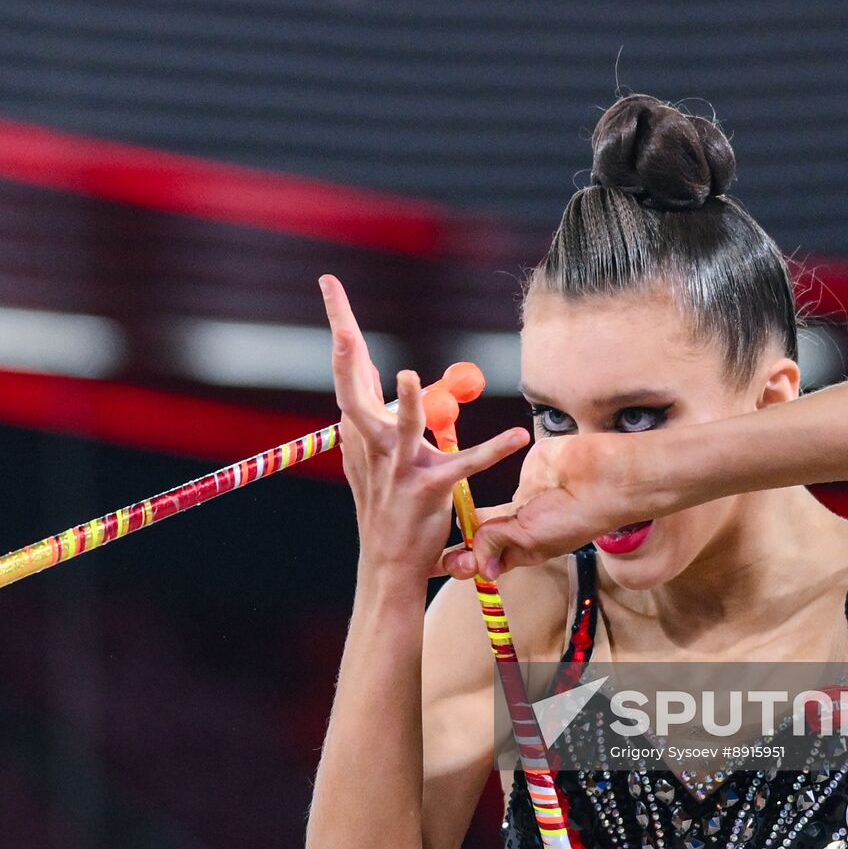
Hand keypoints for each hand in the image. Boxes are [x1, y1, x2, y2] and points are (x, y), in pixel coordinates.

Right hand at [320, 274, 529, 589]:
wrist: (389, 564)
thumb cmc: (387, 505)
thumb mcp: (378, 457)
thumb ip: (383, 416)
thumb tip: (386, 377)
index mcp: (360, 433)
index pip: (347, 370)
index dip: (340, 325)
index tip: (329, 284)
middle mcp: (372, 446)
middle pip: (353, 392)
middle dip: (345, 351)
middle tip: (339, 324)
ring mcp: (398, 469)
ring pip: (401, 430)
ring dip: (406, 404)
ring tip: (410, 375)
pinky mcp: (429, 490)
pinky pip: (465, 465)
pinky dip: (493, 449)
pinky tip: (517, 436)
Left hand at [438, 431, 665, 578]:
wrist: (601, 476)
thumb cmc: (575, 516)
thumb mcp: (531, 538)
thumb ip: (497, 543)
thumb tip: (475, 561)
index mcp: (528, 550)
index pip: (491, 561)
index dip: (470, 563)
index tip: (449, 562)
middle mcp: (524, 528)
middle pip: (484, 538)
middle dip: (463, 542)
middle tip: (441, 542)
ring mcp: (524, 501)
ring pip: (487, 512)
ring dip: (468, 512)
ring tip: (445, 511)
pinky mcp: (526, 474)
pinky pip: (503, 482)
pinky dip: (483, 480)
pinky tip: (461, 477)